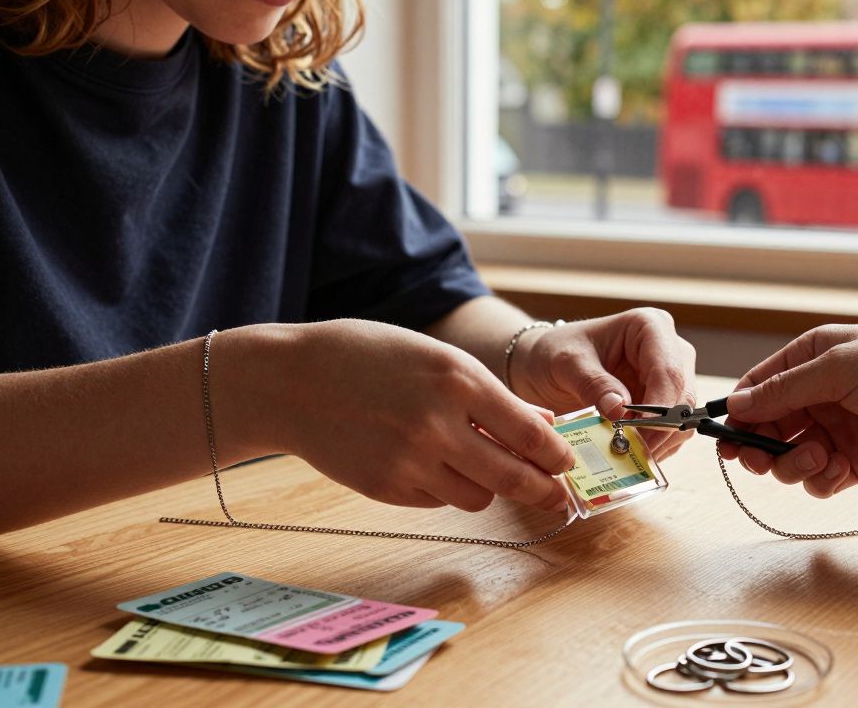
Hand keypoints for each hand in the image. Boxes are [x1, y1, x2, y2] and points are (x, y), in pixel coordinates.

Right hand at [243, 320, 573, 512]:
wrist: (290, 382)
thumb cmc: (366, 357)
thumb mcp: (434, 356)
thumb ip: (488, 395)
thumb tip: (541, 427)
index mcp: (457, 379)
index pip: (529, 433)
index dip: (556, 456)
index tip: (567, 464)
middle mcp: (438, 425)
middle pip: (513, 477)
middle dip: (544, 491)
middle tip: (557, 497)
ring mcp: (410, 462)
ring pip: (477, 497)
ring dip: (488, 487)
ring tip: (480, 467)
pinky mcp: (387, 489)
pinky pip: (437, 501)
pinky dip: (445, 489)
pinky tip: (429, 464)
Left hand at [511, 308, 697, 459]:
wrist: (548, 365)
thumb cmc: (557, 353)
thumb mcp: (567, 364)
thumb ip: (593, 384)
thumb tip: (620, 411)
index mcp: (650, 327)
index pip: (668, 370)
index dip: (659, 406)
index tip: (637, 433)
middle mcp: (670, 350)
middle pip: (682, 396)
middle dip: (660, 428)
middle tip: (631, 451)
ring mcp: (671, 379)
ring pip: (683, 419)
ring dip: (658, 441)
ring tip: (626, 453)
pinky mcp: (665, 405)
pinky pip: (672, 432)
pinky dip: (655, 446)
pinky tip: (629, 453)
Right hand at [721, 325, 857, 497]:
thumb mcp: (840, 369)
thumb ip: (784, 390)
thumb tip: (736, 404)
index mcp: (813, 359)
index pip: (759, 387)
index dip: (739, 413)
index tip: (724, 437)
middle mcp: (821, 395)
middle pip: (766, 428)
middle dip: (758, 447)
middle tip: (755, 460)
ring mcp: (838, 431)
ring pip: (789, 458)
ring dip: (794, 464)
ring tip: (821, 457)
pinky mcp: (857, 464)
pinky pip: (819, 480)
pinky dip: (821, 480)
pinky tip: (841, 470)